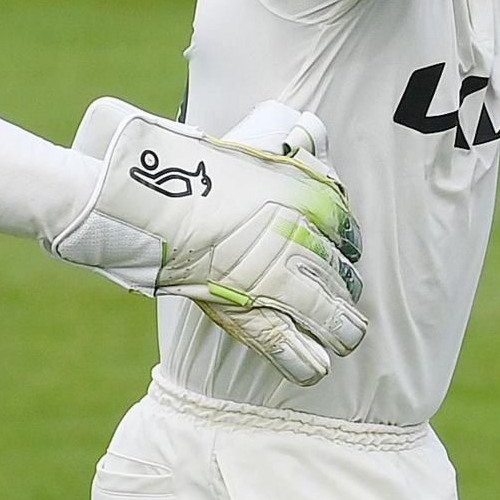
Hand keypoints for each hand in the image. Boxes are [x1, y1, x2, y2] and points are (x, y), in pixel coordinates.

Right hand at [48, 98, 368, 386]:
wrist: (151, 195)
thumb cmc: (194, 170)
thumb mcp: (256, 153)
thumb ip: (290, 153)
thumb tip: (309, 131)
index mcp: (311, 196)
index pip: (346, 228)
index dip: (346, 243)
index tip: (343, 251)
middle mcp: (303, 236)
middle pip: (341, 272)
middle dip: (345, 288)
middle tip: (347, 300)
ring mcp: (277, 273)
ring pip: (325, 308)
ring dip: (340, 327)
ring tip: (348, 339)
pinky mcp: (245, 305)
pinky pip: (284, 338)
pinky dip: (303, 357)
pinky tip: (319, 368)